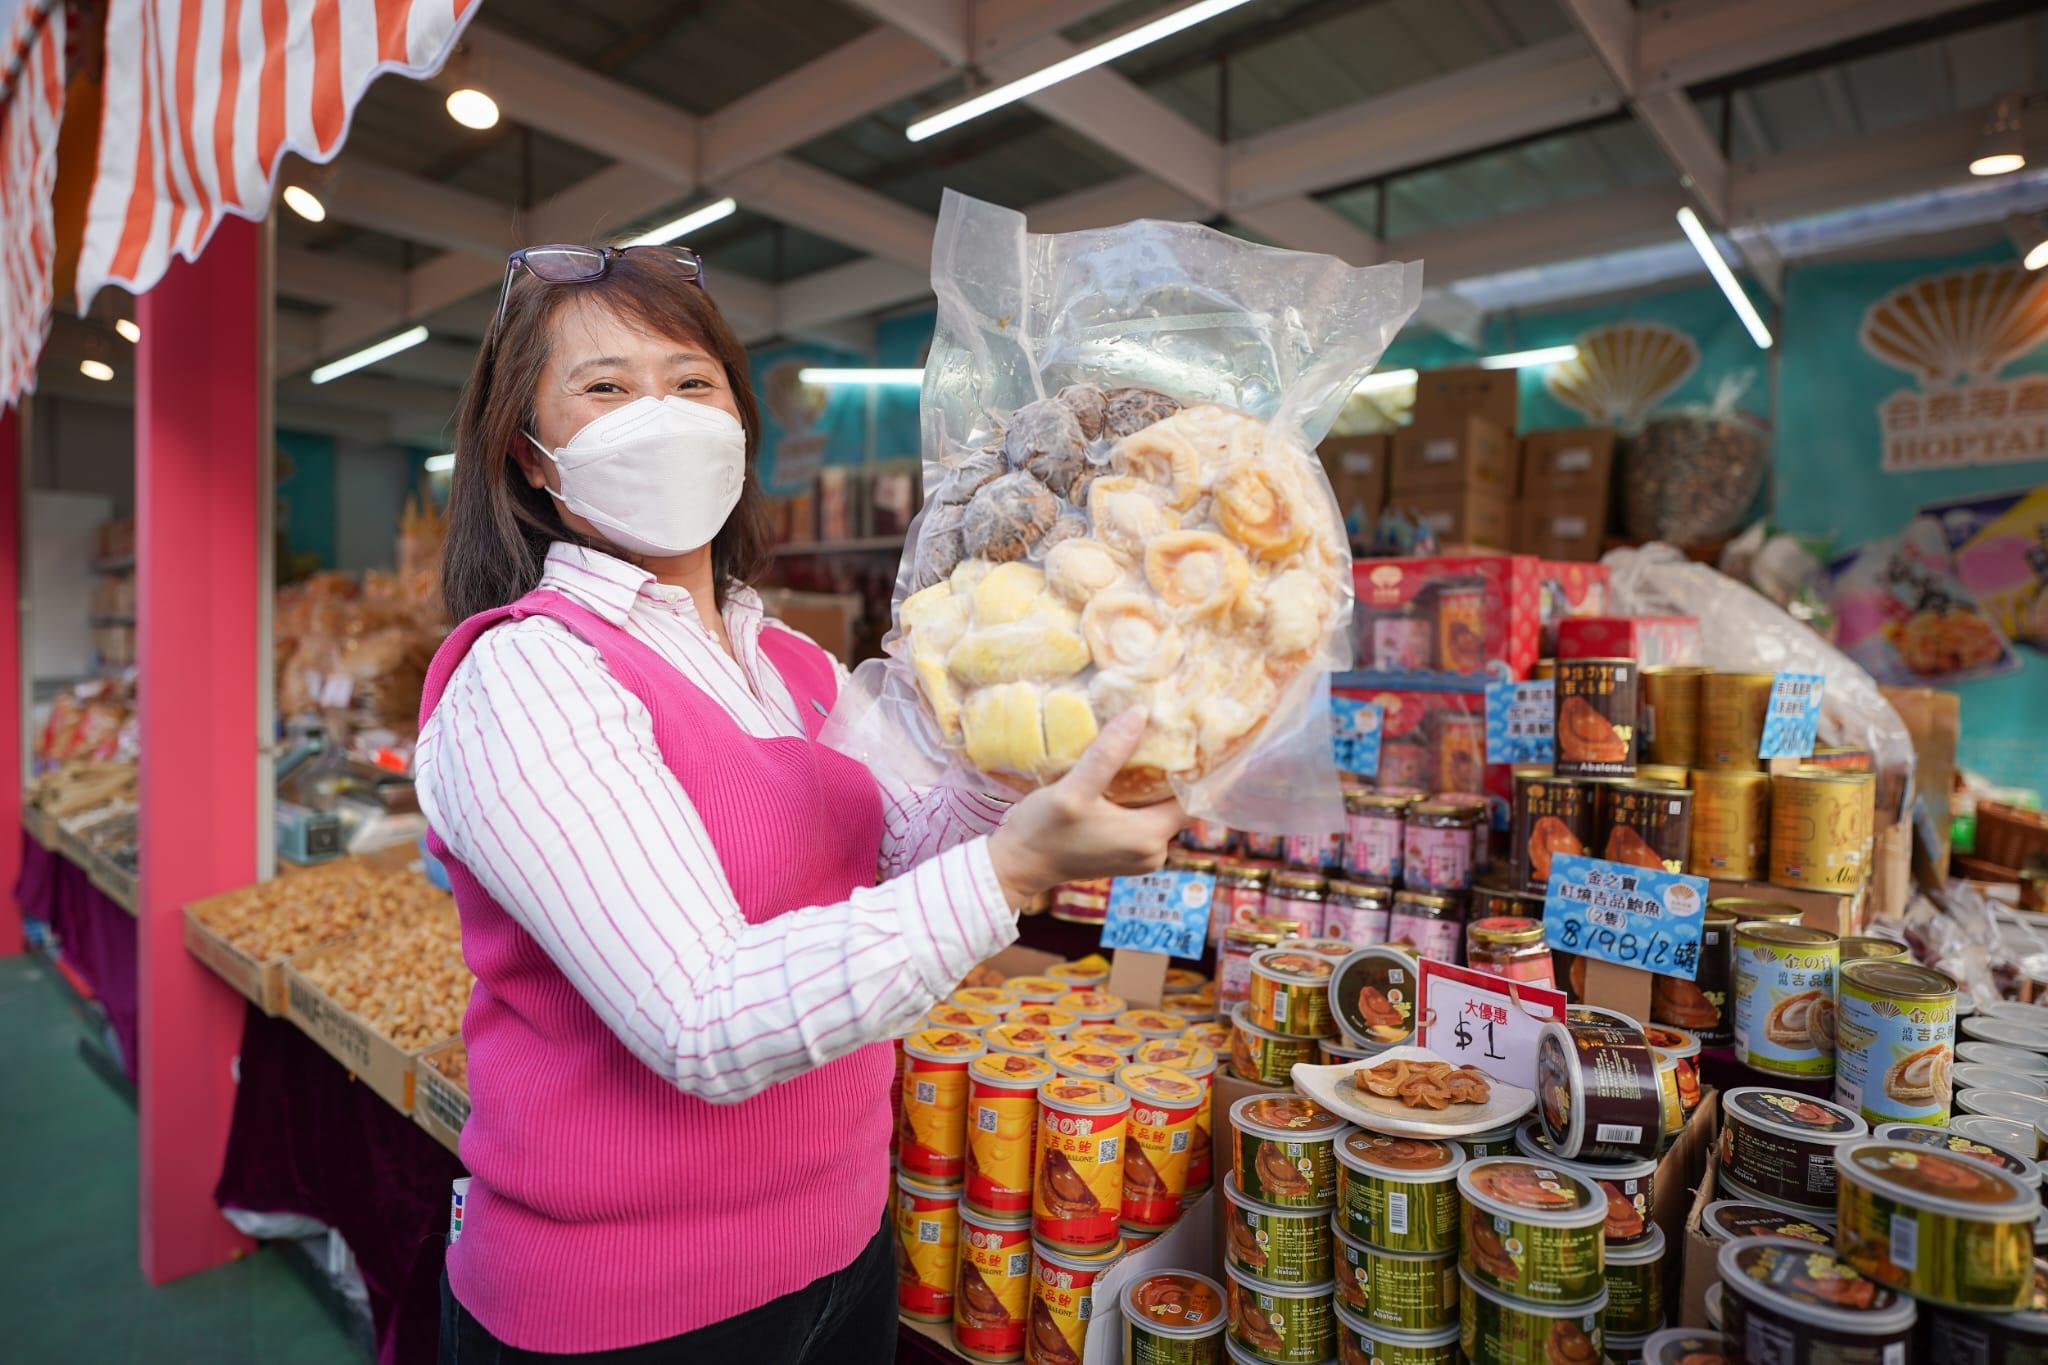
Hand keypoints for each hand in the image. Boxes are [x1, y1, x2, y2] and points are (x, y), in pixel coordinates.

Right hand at [986, 710, 1186, 903]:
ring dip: (1156, 783)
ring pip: (1161, 810)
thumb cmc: (1043, 831)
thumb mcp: (1074, 789)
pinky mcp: (1126, 853)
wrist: (1017, 865)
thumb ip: (1107, 754)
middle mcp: (1154, 852)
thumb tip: (1139, 713)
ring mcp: (1141, 856)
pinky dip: (1142, 798)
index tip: (1196, 735)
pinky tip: (1130, 772)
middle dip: (1175, 771)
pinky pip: (1146, 819)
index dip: (1198, 768)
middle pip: (1178, 803)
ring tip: (1150, 745)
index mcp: (1149, 837)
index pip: (1193, 798)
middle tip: (1172, 730)